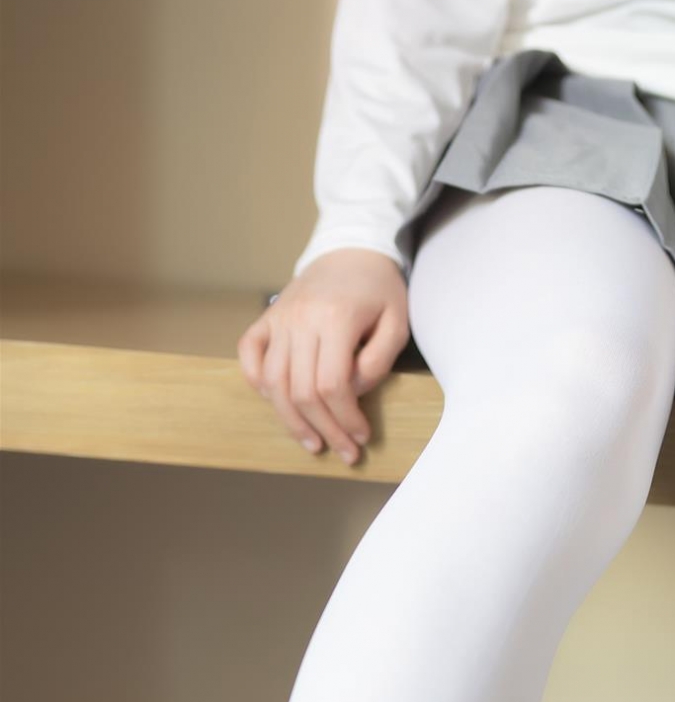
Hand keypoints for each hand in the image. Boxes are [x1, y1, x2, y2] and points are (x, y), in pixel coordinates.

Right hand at [237, 249, 409, 466]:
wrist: (351, 250)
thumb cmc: (379, 289)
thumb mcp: (397, 322)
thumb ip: (378, 361)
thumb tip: (352, 392)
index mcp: (335, 318)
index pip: (332, 385)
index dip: (346, 419)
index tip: (362, 436)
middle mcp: (300, 319)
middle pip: (302, 391)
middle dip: (325, 429)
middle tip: (345, 451)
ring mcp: (279, 318)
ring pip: (274, 382)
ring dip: (292, 420)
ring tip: (313, 442)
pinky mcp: (267, 318)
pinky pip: (249, 356)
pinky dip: (258, 384)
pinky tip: (278, 405)